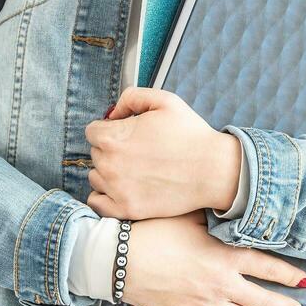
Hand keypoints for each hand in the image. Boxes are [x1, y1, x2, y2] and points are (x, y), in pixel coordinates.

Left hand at [84, 87, 242, 218]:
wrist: (212, 170)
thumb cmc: (190, 134)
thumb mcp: (165, 101)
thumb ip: (132, 97)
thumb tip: (113, 113)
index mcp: (114, 137)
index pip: (92, 131)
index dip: (109, 128)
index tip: (126, 132)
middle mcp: (109, 164)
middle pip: (95, 153)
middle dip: (111, 148)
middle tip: (137, 149)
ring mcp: (116, 189)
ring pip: (95, 177)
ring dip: (107, 171)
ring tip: (133, 168)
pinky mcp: (126, 209)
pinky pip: (97, 203)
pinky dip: (104, 196)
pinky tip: (121, 188)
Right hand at [122, 212, 305, 305]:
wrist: (119, 261)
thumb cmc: (154, 232)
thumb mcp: (191, 217)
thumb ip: (218, 220)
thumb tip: (235, 214)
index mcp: (225, 257)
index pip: (270, 269)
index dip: (291, 276)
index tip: (305, 281)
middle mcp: (221, 285)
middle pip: (264, 302)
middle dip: (285, 305)